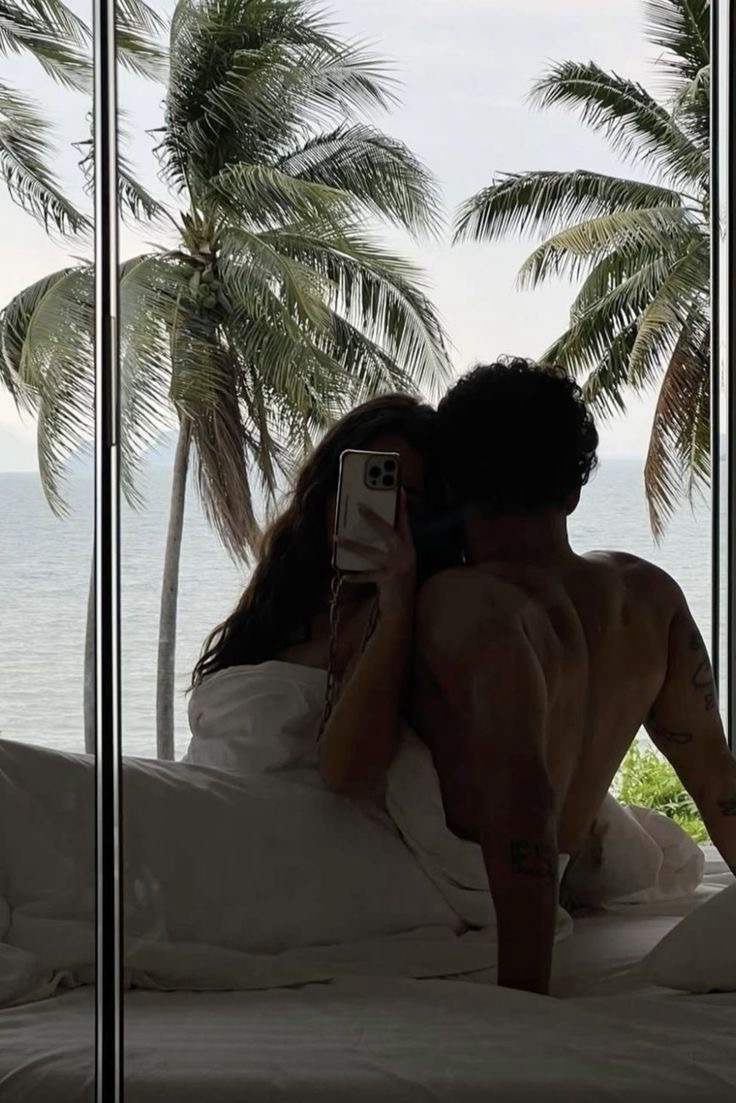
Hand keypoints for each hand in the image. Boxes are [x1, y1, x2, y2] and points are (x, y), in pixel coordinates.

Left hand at [336, 491, 415, 613]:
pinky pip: (368, 576)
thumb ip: (390, 546)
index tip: (397, 489)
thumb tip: (370, 527)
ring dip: (353, 545)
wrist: (403, 609)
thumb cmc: (397, 583)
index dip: (402, 506)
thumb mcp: (398, 561)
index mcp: (409, 547)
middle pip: (388, 531)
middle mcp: (406, 554)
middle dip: (373, 518)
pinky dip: (355, 576)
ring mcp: (398, 567)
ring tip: (338, 539)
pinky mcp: (389, 580)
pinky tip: (344, 574)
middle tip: (359, 506)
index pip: (405, 522)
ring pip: (371, 552)